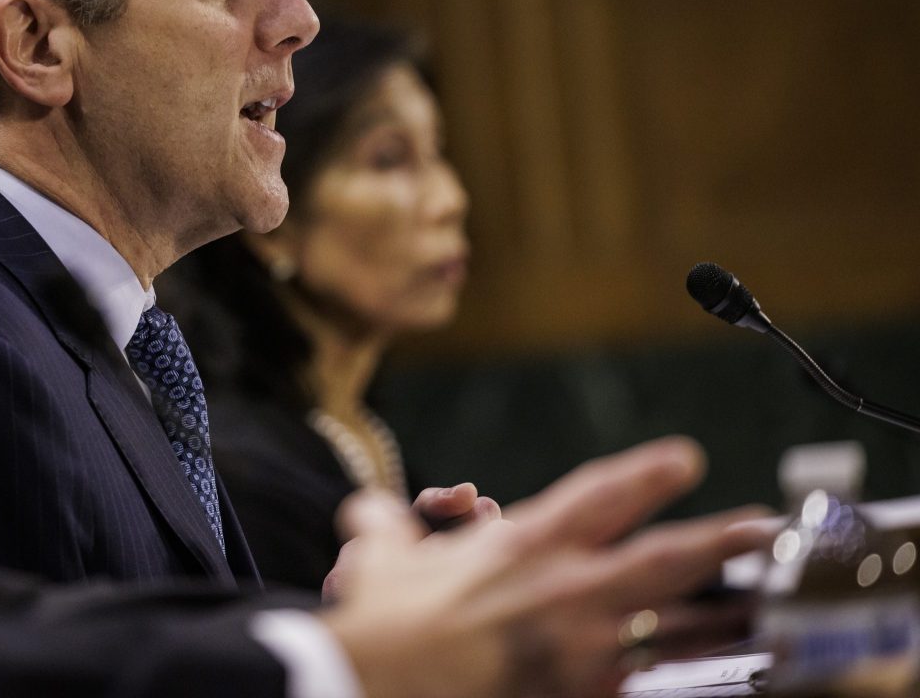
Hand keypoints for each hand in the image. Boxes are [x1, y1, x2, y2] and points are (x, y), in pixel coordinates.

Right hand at [319, 437, 767, 697]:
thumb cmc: (385, 626)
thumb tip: (369, 512)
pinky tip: (705, 670)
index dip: (649, 472)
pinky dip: (669, 674)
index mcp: (525, 543)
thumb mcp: (382, 559)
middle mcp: (566, 588)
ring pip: (674, 626)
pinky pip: (642, 681)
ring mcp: (583, 646)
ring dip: (722, 615)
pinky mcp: (582, 695)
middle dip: (722, 538)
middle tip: (763, 528)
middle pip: (665, 556)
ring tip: (762, 608)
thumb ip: (385, 526)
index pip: (602, 493)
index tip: (684, 459)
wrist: (380, 686)